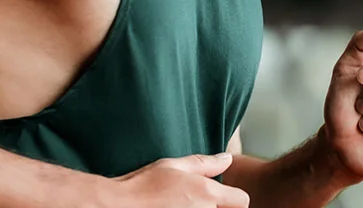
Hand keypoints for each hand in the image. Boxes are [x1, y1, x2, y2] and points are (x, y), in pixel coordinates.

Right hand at [109, 152, 249, 206]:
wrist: (120, 207)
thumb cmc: (143, 185)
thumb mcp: (173, 165)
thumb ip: (205, 163)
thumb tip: (227, 158)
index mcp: (207, 193)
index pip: (242, 201)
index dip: (233, 197)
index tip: (219, 196)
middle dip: (216, 207)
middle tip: (193, 202)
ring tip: (181, 207)